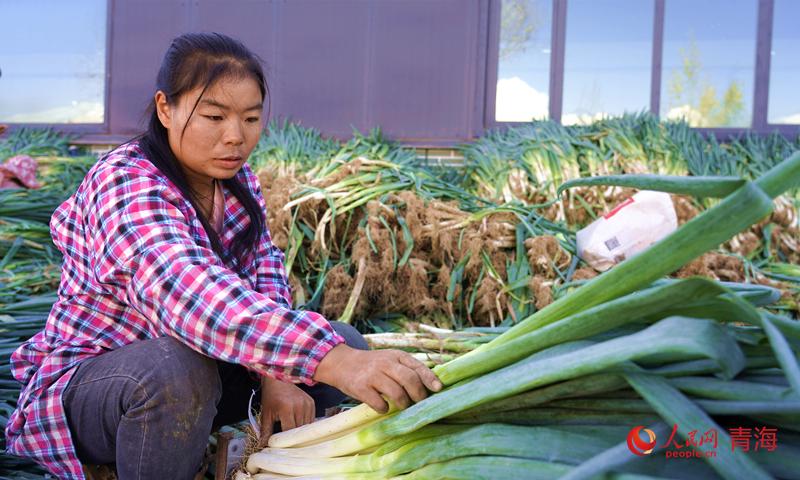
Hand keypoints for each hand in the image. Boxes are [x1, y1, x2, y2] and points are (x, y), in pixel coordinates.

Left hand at [258, 376, 314, 446]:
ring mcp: (307, 404)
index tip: (281, 445)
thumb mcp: (266, 413)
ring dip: (300, 431)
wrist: (279, 378)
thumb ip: (265, 430)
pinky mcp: (311, 402)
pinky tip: (299, 424)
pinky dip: (306, 424)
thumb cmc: (271, 396)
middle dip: (292, 437)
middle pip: (299, 430)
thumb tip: (263, 445)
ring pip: (307, 426)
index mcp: (286, 408)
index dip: (285, 440)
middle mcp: (299, 406)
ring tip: (293, 432)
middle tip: (286, 441)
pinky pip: (311, 419)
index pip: (289, 431)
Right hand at [313, 344, 442, 413]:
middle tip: (419, 403)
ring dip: (404, 404)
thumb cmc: (373, 365)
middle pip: (410, 380)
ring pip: (397, 393)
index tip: (438, 389)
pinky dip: (385, 408)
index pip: (417, 366)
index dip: (430, 379)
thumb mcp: (391, 359)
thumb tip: (433, 385)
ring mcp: (372, 375)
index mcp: (396, 355)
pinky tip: (384, 407)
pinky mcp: (361, 388)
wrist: (342, 363)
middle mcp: (385, 363)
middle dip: (418, 395)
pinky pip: (379, 403)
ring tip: (403, 406)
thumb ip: (408, 368)